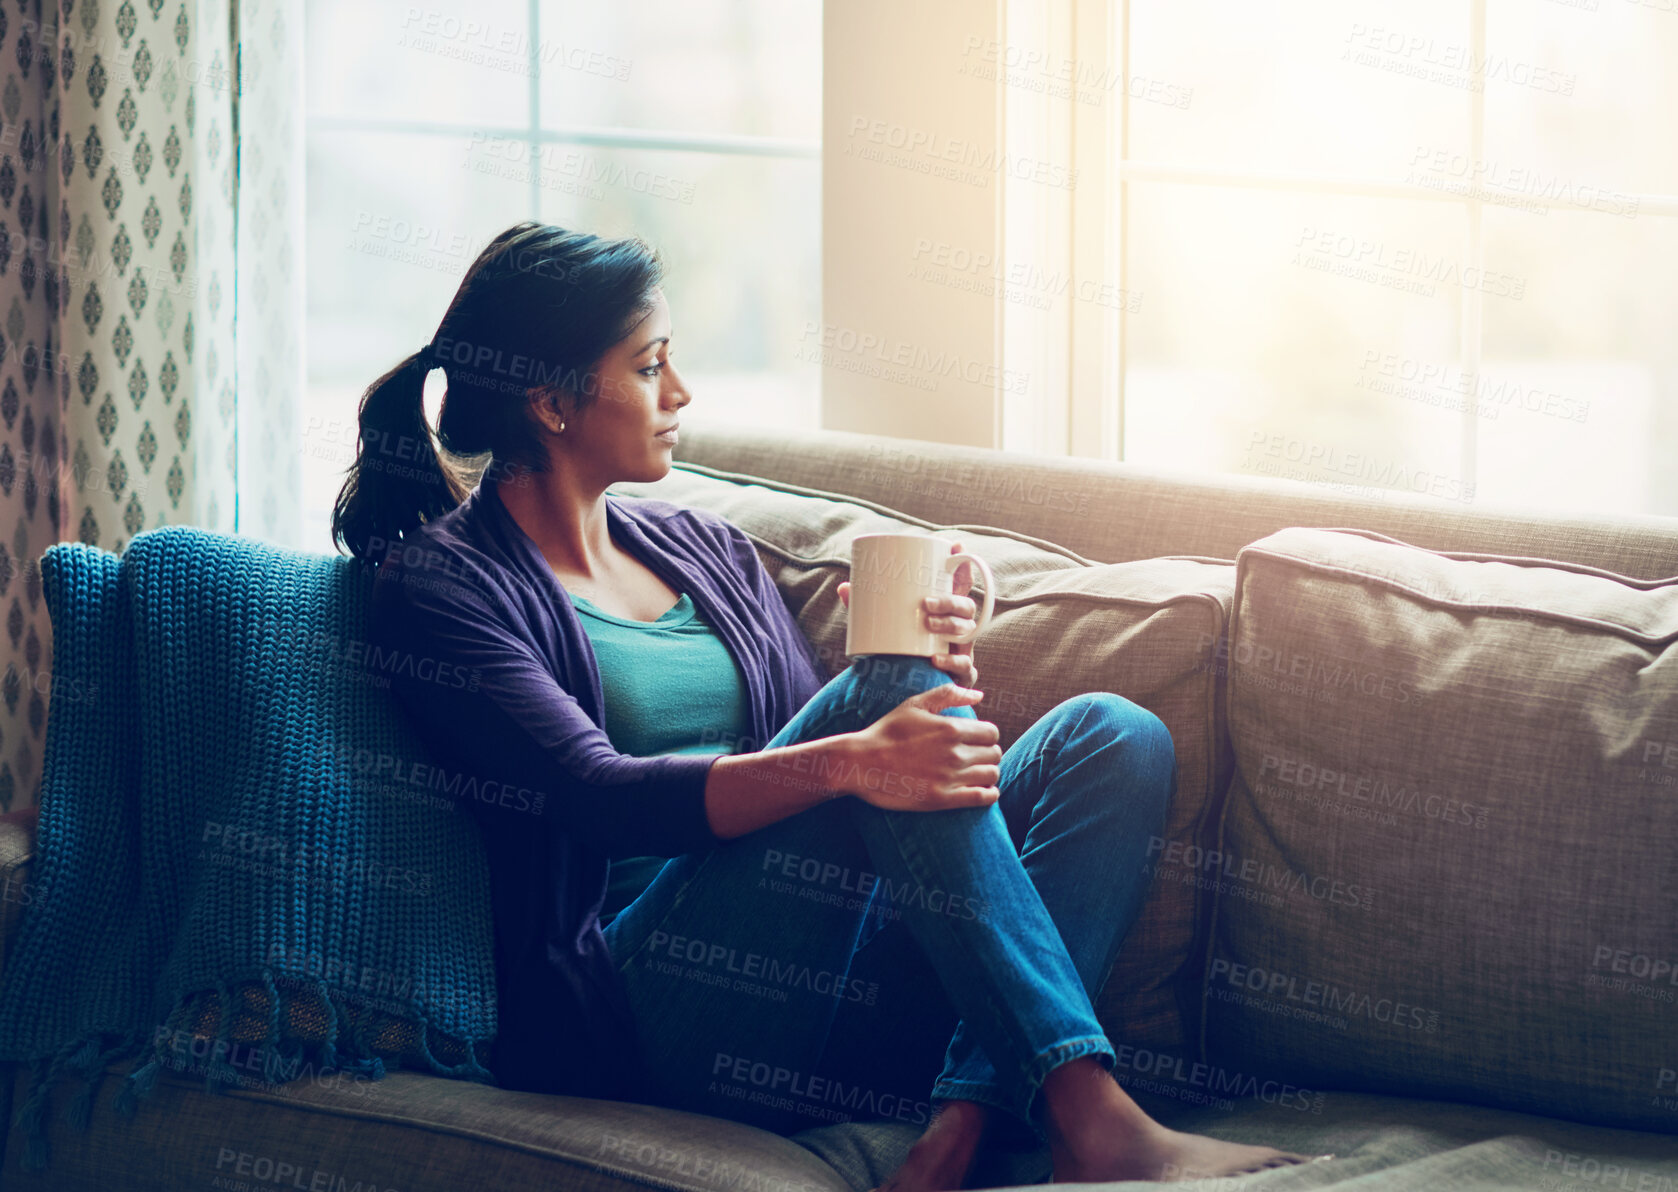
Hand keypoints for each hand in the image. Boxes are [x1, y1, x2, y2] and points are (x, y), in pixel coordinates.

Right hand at [833, 685, 1001, 810]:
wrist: (861, 763)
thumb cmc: (887, 732)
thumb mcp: (914, 704)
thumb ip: (948, 695)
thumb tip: (979, 695)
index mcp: (951, 728)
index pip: (992, 733)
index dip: (987, 735)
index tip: (977, 740)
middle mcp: (955, 753)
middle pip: (994, 754)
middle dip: (988, 753)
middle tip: (976, 757)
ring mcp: (950, 777)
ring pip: (992, 775)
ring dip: (988, 773)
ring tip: (977, 773)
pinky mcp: (943, 799)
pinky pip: (982, 798)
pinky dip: (988, 794)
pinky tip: (983, 791)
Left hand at [838, 540, 981, 687]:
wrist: (904, 689)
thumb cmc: (899, 650)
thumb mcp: (884, 626)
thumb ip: (866, 608)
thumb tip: (845, 587)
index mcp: (945, 611)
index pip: (959, 585)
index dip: (962, 564)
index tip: (955, 545)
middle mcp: (958, 627)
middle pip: (966, 606)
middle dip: (950, 601)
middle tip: (925, 603)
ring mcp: (963, 650)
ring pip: (967, 632)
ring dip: (951, 625)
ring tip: (928, 624)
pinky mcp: (960, 673)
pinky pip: (965, 667)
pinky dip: (952, 662)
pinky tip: (936, 659)